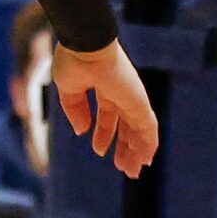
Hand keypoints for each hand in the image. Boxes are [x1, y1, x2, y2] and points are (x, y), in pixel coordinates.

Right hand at [51, 39, 160, 177]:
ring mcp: (132, 99)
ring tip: (134, 171)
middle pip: (127, 126)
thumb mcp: (68, 90)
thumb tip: (81, 131)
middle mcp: (121, 95)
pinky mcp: (139, 103)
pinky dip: (148, 144)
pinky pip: (148, 128)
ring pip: (139, 131)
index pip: (108, 116)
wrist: (86, 46)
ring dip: (137, 151)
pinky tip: (145, 158)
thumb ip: (75, 110)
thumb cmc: (73, 61)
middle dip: (124, 147)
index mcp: (105, 89)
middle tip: (123, 167)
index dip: (104, 134)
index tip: (99, 151)